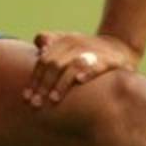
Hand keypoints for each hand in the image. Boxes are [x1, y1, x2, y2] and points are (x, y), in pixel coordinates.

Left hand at [22, 32, 139, 107]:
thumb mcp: (67, 43)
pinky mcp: (109, 59)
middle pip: (54, 64)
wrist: (119, 45)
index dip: (34, 79)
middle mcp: (76, 43)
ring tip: (53, 99)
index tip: (26, 97)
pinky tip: (79, 81)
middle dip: (43, 85)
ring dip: (62, 83)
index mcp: (63, 41)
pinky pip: (97, 65)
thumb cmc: (86, 50)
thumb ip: (50, 42)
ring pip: (72, 66)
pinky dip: (88, 71)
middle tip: (36, 104)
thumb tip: (38, 52)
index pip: (43, 60)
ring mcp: (92, 50)